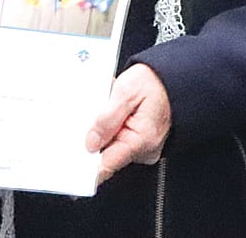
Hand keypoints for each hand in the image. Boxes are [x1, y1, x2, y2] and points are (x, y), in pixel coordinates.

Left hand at [86, 63, 171, 183]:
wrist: (176, 77)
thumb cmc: (156, 82)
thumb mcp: (125, 92)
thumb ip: (107, 119)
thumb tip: (90, 142)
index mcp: (141, 140)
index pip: (107, 165)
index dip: (86, 167)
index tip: (70, 166)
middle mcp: (144, 149)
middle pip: (106, 154)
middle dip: (93, 137)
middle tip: (91, 116)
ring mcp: (142, 146)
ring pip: (110, 145)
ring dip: (102, 130)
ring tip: (108, 106)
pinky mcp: (140, 140)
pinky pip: (118, 139)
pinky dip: (111, 128)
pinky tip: (112, 111)